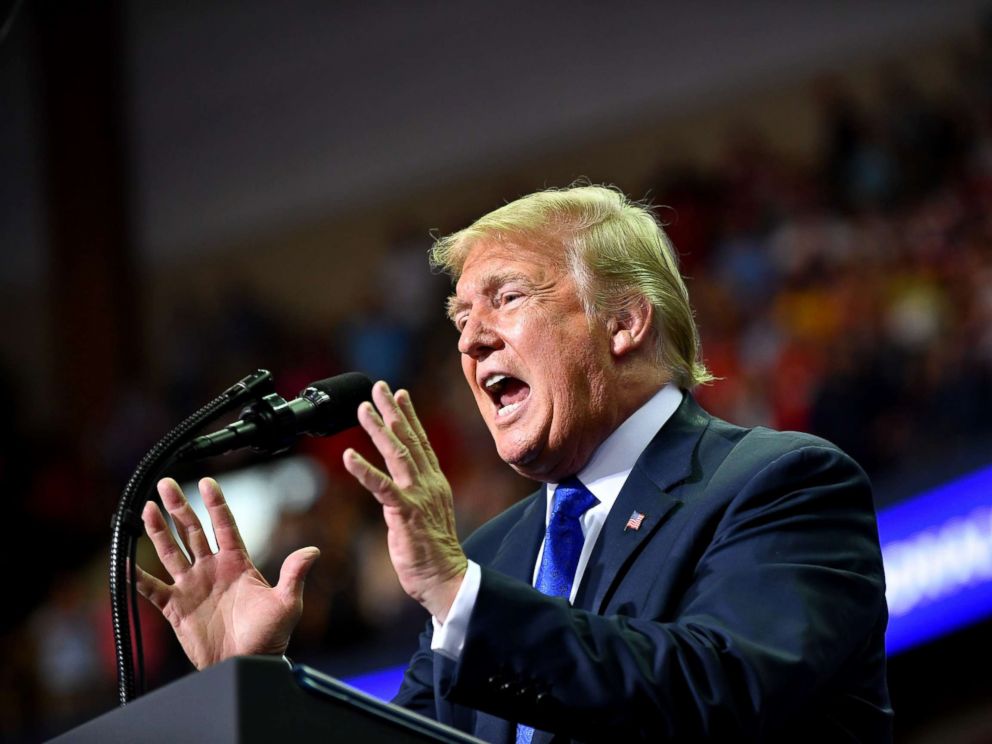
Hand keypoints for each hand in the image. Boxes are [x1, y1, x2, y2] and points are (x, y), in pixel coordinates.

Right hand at [136, 477, 319, 669]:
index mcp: (237, 563)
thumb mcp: (286, 603)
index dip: (216, 503)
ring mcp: (192, 586)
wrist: (247, 663)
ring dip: (158, 530)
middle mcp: (211, 569)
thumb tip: (313, 550)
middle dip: (179, 507)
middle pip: (192, 531)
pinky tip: (123, 561)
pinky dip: (136, 577)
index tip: (207, 481)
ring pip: (170, 552)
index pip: (224, 525)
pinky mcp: (176, 608)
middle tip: (166, 483)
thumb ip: (294, 575)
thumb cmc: (270, 635)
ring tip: (146, 508)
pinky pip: (151, 589)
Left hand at [343, 382, 466, 621]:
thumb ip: (417, 494)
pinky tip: (348, 455)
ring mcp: (418, 496)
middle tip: (379, 387)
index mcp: (434, 483)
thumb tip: (406, 484)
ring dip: (378, 429)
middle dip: (392, 411)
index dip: (410, 416)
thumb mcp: (427, 514)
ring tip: (362, 409)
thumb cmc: (433, 552)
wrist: (446, 578)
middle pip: (409, 439)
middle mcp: (429, 483)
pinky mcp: (405, 513)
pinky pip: (382, 487)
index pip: (421, 442)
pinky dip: (364, 469)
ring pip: (397, 454)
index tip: (400, 393)